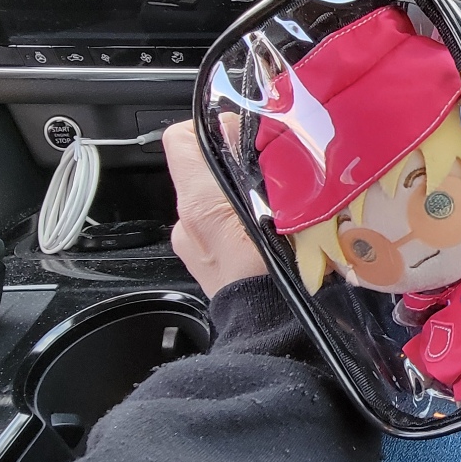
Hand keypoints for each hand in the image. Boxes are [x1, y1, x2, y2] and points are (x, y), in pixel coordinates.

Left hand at [163, 120, 267, 294]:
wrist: (274, 333)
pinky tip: (265, 237)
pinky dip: (236, 227)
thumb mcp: (280, 206)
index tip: (239, 134)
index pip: (180, 138)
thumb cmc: (279, 276)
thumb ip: (258, 165)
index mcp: (199, 202)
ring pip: (211, 203)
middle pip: (201, 171)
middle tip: (268, 172)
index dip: (209, 128)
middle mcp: (185, 224)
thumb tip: (245, 128)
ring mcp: (192, 248)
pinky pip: (217, 232)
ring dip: (236, 199)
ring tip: (272, 208)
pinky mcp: (204, 267)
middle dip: (232, 166)